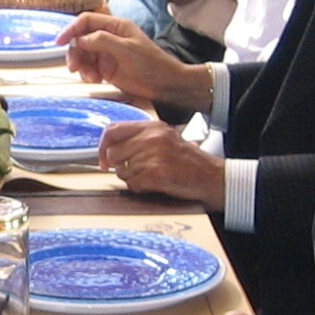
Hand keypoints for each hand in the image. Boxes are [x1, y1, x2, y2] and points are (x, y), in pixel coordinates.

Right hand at [57, 11, 204, 108]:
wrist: (164, 84)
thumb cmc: (150, 63)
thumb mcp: (126, 49)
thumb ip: (101, 40)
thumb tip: (79, 39)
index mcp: (115, 26)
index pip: (86, 21)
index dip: (71, 29)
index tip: (59, 42)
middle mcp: (108, 37)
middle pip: (81, 39)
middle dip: (75, 53)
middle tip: (74, 68)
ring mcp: (106, 53)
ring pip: (83, 55)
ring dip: (81, 66)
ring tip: (91, 78)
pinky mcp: (106, 69)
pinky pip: (88, 68)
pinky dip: (87, 74)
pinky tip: (96, 80)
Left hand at [98, 120, 223, 206]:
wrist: (212, 177)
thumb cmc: (189, 161)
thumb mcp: (165, 139)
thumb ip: (140, 139)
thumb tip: (110, 149)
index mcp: (152, 127)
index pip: (112, 130)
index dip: (102, 146)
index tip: (103, 159)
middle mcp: (152, 137)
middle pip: (114, 153)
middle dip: (120, 167)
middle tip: (135, 172)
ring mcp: (154, 155)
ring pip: (122, 171)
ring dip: (132, 178)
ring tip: (151, 177)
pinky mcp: (157, 173)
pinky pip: (133, 184)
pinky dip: (140, 188)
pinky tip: (154, 184)